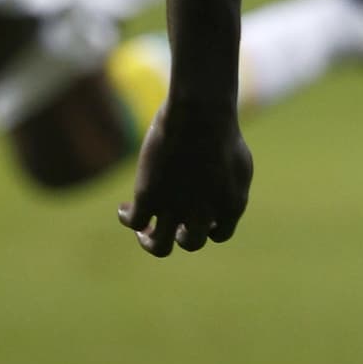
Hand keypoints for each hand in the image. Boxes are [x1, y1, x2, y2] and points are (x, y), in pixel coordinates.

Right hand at [118, 102, 252, 256]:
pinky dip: (127, 219)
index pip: (219, 234)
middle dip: (181, 236)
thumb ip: (232, 186)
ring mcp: (175, 209)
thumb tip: (221, 194)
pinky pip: (134, 221)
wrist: (201, 117)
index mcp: (230, 207)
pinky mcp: (150, 197)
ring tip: (143, 231)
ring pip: (160, 246)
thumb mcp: (239, 163)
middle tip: (172, 225)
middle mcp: (203, 215)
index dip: (208, 229)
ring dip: (150, 241)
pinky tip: (123, 208)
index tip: (199, 217)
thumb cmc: (222, 132)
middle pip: (191, 243)